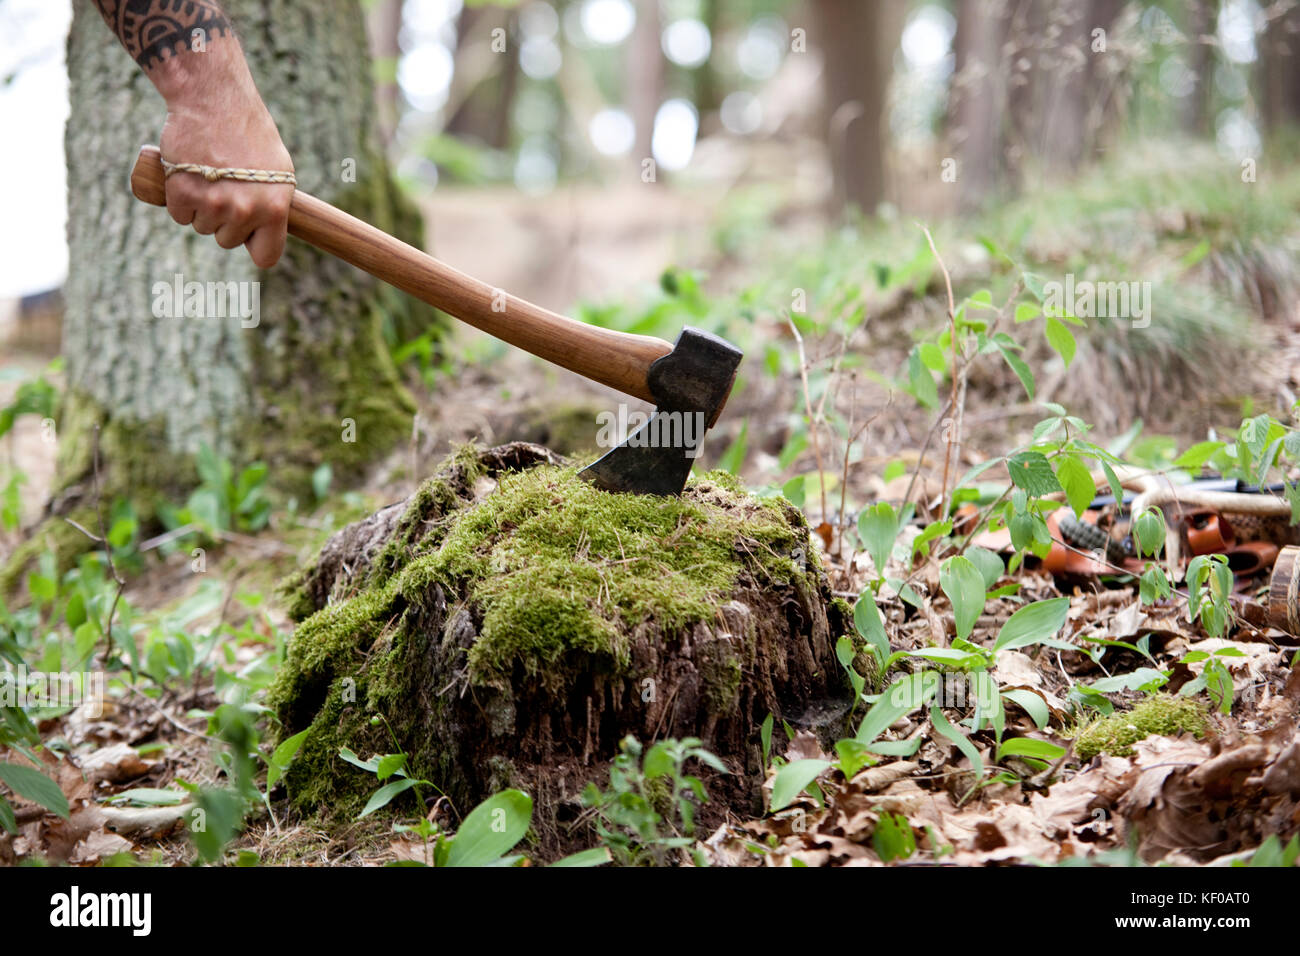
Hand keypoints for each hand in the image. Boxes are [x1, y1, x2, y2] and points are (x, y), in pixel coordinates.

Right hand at [156, 48, 293, 267]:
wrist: (215, 99)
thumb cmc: (250, 132)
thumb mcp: (278, 169)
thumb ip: (274, 203)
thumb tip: (271, 228)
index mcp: (276, 208)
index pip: (267, 256)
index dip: (254, 245)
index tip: (249, 235)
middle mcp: (246, 211)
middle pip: (227, 240)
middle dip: (224, 220)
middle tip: (225, 187)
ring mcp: (213, 203)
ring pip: (202, 227)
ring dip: (201, 207)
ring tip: (209, 175)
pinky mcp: (182, 192)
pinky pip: (179, 215)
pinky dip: (179, 198)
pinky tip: (189, 173)